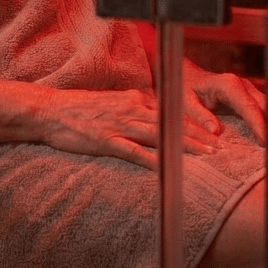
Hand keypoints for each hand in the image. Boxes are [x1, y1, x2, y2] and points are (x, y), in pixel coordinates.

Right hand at [34, 87, 221, 171]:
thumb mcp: (109, 103)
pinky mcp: (106, 140)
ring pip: (159, 136)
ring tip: (204, 156)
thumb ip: (130, 110)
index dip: (192, 124)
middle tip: (218, 148)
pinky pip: (134, 151)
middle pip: (170, 123)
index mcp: (131, 100)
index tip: (212, 134)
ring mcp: (118, 124)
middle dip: (196, 136)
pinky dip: (153, 159)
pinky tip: (168, 168)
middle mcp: (129, 109)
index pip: (169, 112)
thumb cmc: (77, 109)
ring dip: (183, 146)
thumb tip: (148, 119)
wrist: (49, 110)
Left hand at [183, 65, 265, 145]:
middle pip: (264, 106)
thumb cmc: (186, 89)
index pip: (249, 106)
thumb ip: (200, 115)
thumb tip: (215, 131)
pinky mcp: (250, 97)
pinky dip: (267, 124)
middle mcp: (242, 85)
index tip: (266, 142)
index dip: (259, 124)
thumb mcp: (187, 102)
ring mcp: (248, 90)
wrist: (188, 77)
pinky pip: (263, 111)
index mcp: (228, 85)